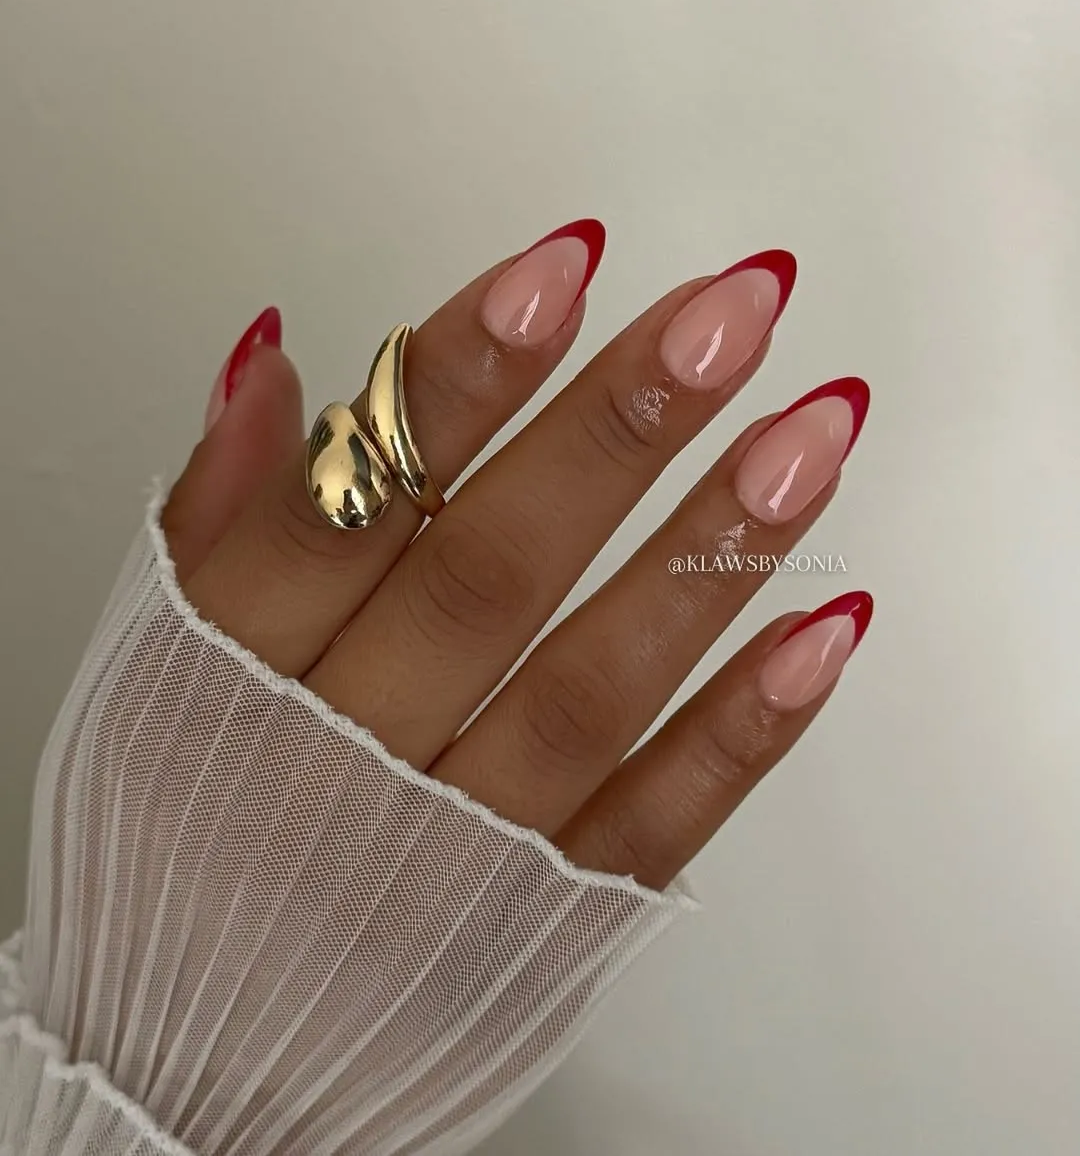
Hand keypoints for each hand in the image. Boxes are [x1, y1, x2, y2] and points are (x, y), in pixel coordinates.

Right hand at [163, 220, 871, 890]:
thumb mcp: (151, 672)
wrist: (197, 1057)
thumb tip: (271, 365)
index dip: (459, 380)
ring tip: (810, 431)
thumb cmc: (181, 833)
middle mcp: (346, 763)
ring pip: (589, 686)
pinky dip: (738, 732)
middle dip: (616, 430)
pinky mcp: (540, 922)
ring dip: (706, 554)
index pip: (349, 501)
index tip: (564, 268)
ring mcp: (456, 849)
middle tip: (729, 313)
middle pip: (489, 575)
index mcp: (232, 682)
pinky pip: (648, 826)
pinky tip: (820, 631)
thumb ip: (221, 520)